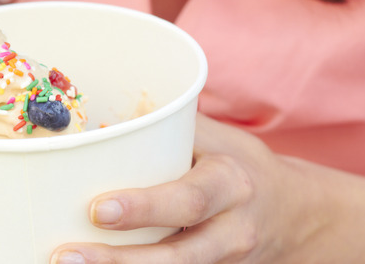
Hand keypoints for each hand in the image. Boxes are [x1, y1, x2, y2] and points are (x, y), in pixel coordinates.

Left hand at [50, 113, 326, 263]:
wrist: (298, 215)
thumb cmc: (239, 165)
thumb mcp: (217, 138)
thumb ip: (168, 126)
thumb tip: (100, 115)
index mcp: (230, 184)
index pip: (187, 200)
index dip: (144, 208)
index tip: (98, 209)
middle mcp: (232, 231)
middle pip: (177, 256)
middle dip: (119, 261)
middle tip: (66, 256)